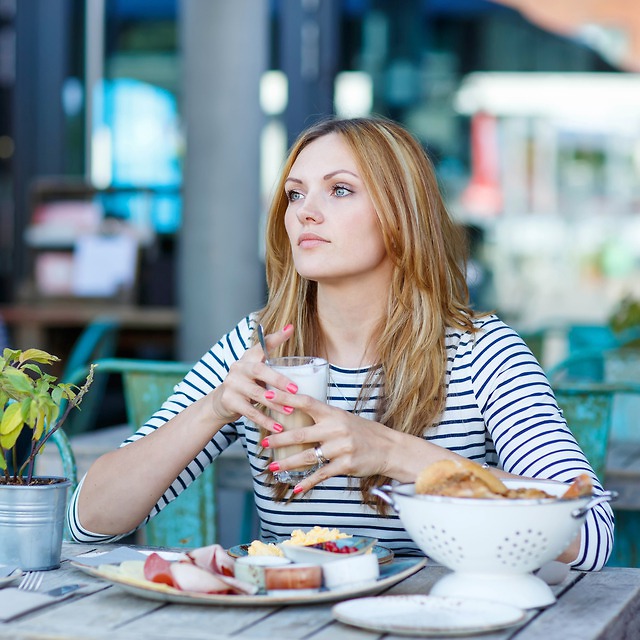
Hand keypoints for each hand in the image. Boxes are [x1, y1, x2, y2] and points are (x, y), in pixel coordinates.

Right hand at [208, 324, 295, 432]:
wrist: (222, 402)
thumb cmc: (247, 384)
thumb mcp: (257, 371)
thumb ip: (273, 364)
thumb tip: (298, 348)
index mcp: (249, 357)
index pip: (262, 344)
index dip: (276, 337)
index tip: (290, 330)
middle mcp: (239, 367)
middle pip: (260, 370)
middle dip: (279, 380)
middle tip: (296, 389)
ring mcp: (232, 384)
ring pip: (257, 393)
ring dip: (276, 403)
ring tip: (291, 410)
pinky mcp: (230, 401)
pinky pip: (251, 412)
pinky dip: (266, 420)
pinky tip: (278, 427)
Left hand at [260, 394, 401, 491]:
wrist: (388, 448)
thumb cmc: (362, 431)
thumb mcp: (342, 418)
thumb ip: (321, 418)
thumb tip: (294, 414)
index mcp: (333, 413)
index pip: (305, 402)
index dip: (286, 398)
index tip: (268, 395)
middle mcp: (336, 428)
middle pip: (301, 434)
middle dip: (279, 440)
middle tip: (262, 443)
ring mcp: (341, 447)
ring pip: (308, 457)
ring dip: (288, 463)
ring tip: (272, 467)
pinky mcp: (346, 465)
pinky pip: (321, 474)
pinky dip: (307, 483)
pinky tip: (296, 488)